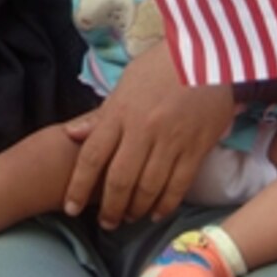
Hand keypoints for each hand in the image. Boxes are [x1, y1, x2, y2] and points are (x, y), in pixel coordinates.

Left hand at [62, 44, 232, 228]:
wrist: (205, 53)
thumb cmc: (160, 66)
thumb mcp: (124, 84)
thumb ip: (100, 115)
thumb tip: (71, 135)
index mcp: (119, 112)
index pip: (92, 156)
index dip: (78, 186)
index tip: (70, 207)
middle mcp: (142, 129)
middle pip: (119, 179)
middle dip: (109, 207)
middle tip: (106, 223)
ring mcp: (170, 140)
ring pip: (148, 187)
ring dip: (136, 209)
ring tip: (129, 218)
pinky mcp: (196, 147)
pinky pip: (178, 184)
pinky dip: (166, 204)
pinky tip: (157, 213)